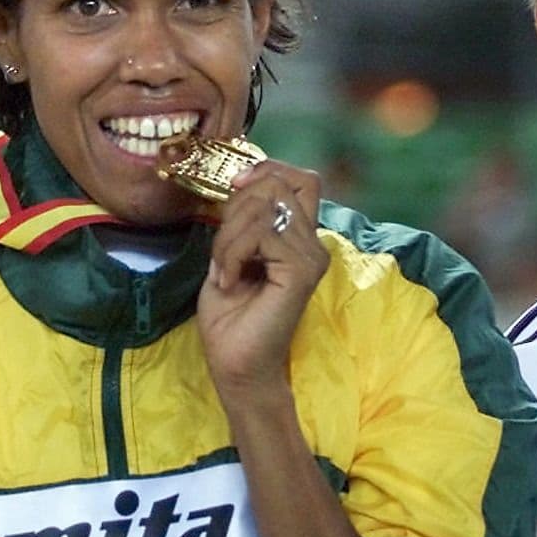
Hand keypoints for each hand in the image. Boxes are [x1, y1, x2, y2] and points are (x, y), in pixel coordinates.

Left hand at [196, 158, 328, 396]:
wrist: (235, 364)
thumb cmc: (231, 317)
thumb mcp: (230, 253)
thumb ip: (242, 219)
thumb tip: (240, 182)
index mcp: (299, 237)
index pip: (300, 178)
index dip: (266, 171)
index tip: (234, 189)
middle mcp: (313, 243)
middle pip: (278, 183)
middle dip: (236, 207)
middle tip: (223, 250)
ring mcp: (311, 256)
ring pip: (263, 208)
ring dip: (228, 237)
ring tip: (224, 271)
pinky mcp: (301, 270)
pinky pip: (259, 234)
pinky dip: (232, 253)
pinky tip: (229, 281)